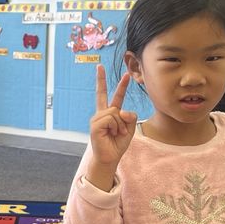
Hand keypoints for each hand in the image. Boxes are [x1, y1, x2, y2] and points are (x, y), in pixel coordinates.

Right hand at [85, 65, 137, 189]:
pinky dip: (115, 127)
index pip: (114, 97)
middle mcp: (102, 114)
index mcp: (110, 114)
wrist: (109, 157)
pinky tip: (111, 134)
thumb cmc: (118, 143)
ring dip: (120, 124)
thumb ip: (130, 116)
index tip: (124, 74)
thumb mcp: (130, 128)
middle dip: (101, 79)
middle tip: (99, 65)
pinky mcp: (95, 125)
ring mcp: (97, 119)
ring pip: (114, 111)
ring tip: (116, 133)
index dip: (120, 86)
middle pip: (102, 94)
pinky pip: (111, 118)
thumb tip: (121, 110)